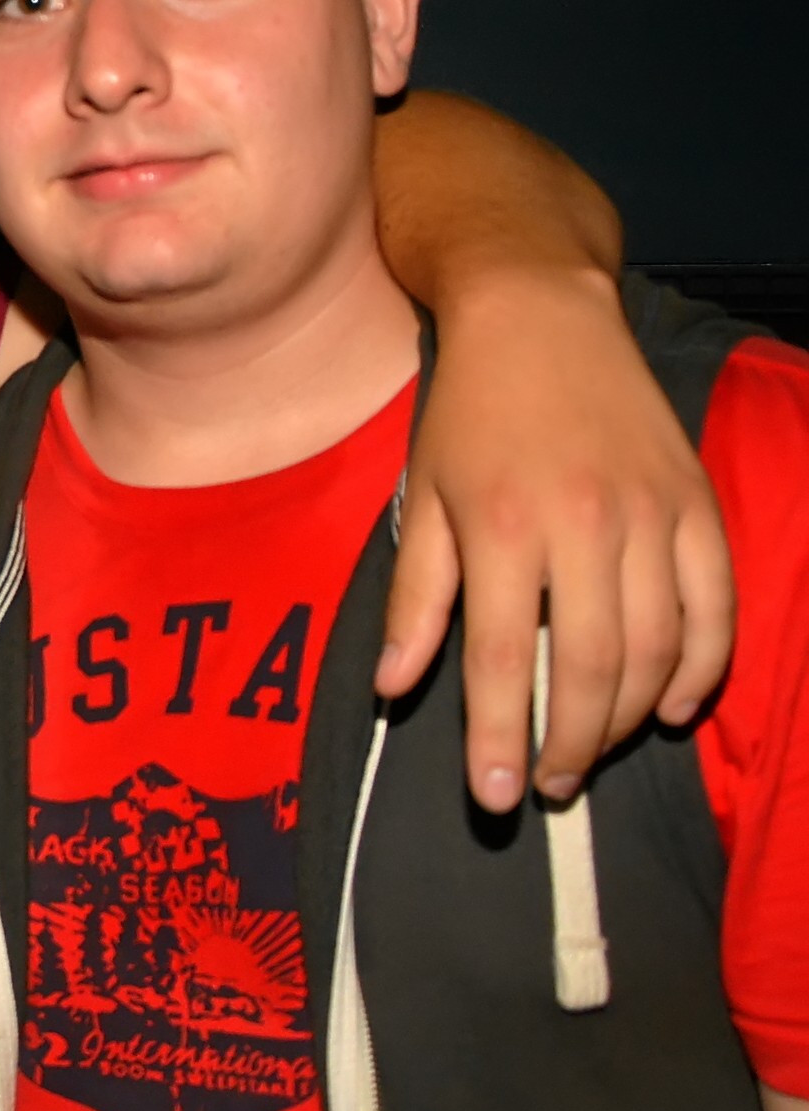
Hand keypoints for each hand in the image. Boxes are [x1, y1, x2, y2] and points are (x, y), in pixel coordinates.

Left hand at [381, 271, 733, 811]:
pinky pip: (715, 605)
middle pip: (588, 669)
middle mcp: (583, 525)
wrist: (539, 314)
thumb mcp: (421, 499)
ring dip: (628, 718)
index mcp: (502, 528)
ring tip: (593, 753)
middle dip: (568, 744)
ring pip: (658, 648)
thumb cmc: (467, 412)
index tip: (495, 796)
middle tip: (547, 788)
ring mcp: (650, 515)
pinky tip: (673, 709)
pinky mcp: (697, 504)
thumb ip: (414, 600)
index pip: (497, 661)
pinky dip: (703, 667)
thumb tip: (395, 688)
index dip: (496, 738)